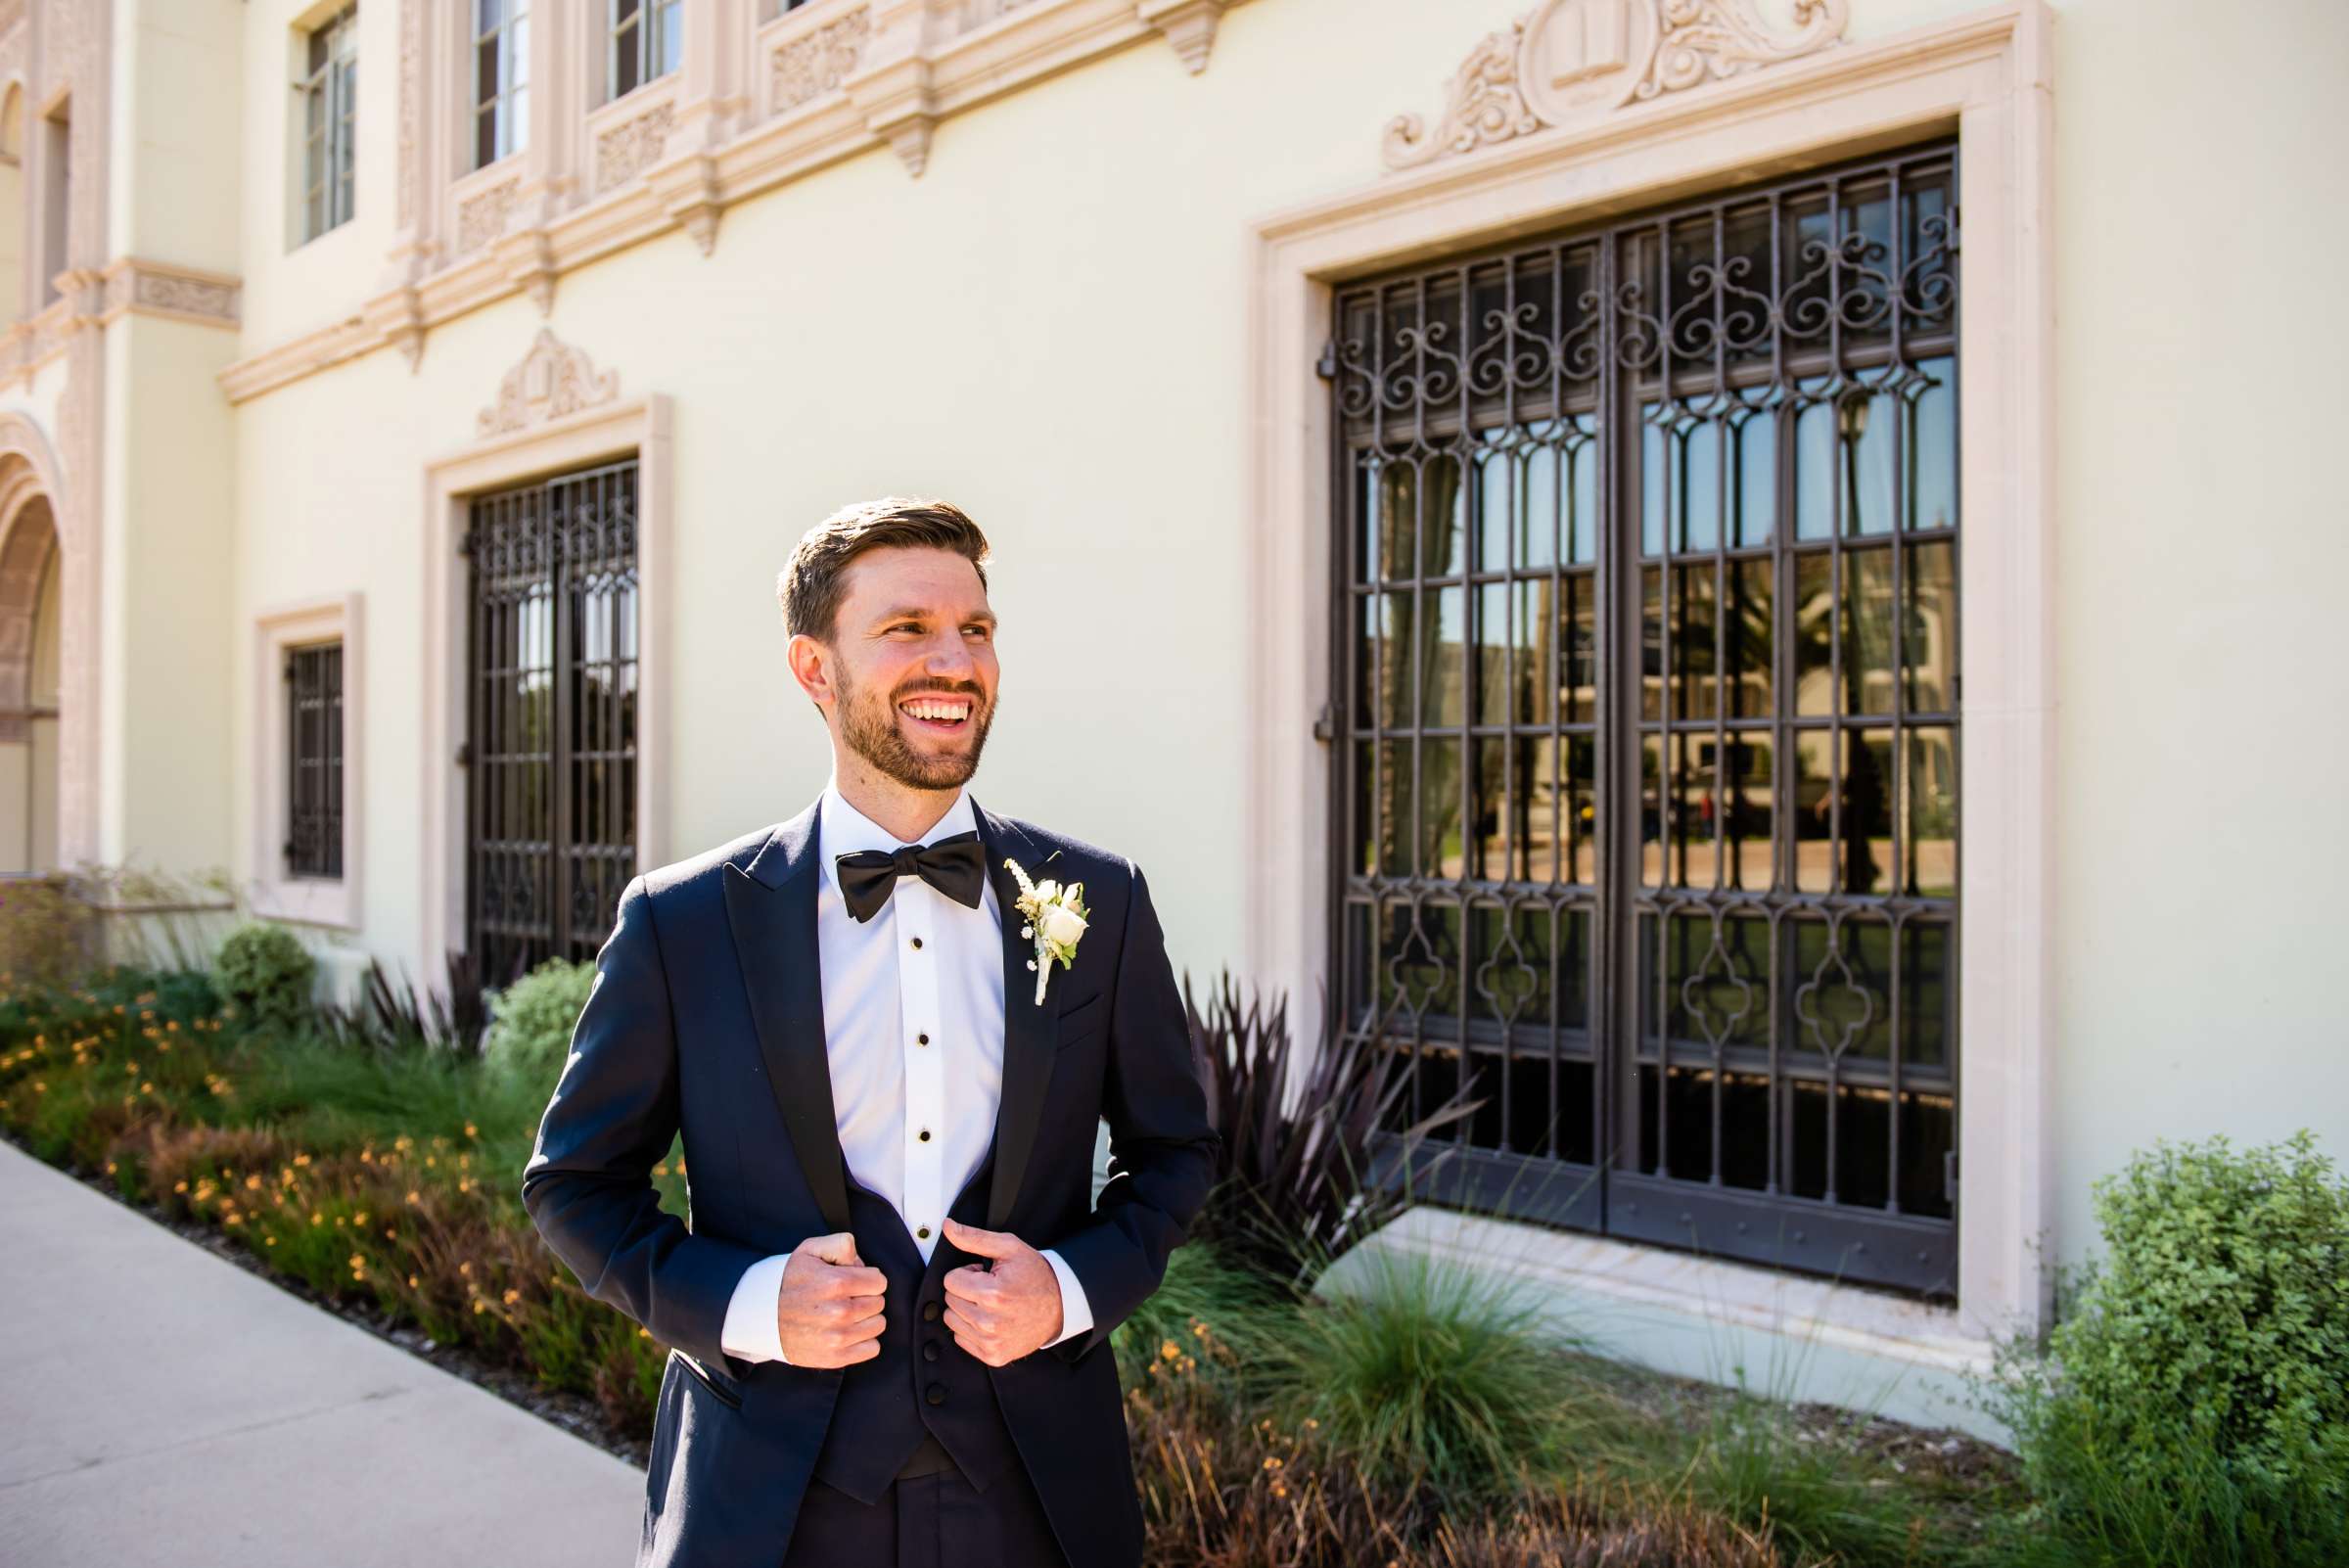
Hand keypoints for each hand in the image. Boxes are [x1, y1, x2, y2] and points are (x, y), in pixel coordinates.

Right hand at [777, 1230, 886, 1367]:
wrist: (760, 1317)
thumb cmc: (789, 1281)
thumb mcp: (810, 1250)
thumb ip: (841, 1244)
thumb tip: (861, 1262)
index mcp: (837, 1282)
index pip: (879, 1282)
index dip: (867, 1279)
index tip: (852, 1281)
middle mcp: (840, 1311)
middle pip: (879, 1303)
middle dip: (865, 1297)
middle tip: (844, 1298)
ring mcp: (838, 1337)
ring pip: (878, 1325)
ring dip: (865, 1319)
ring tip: (844, 1315)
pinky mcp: (835, 1358)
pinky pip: (872, 1348)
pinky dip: (863, 1341)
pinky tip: (846, 1332)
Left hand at [939, 1217, 1061, 1366]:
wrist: (1061, 1306)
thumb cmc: (1035, 1275)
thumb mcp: (1009, 1248)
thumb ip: (974, 1238)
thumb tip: (948, 1227)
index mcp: (992, 1294)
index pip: (950, 1280)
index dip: (967, 1273)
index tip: (984, 1274)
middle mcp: (989, 1322)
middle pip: (950, 1300)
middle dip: (965, 1290)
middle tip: (990, 1288)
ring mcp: (991, 1342)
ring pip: (952, 1320)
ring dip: (966, 1310)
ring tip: (990, 1304)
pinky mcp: (993, 1356)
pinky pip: (961, 1339)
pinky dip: (971, 1328)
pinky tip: (991, 1319)